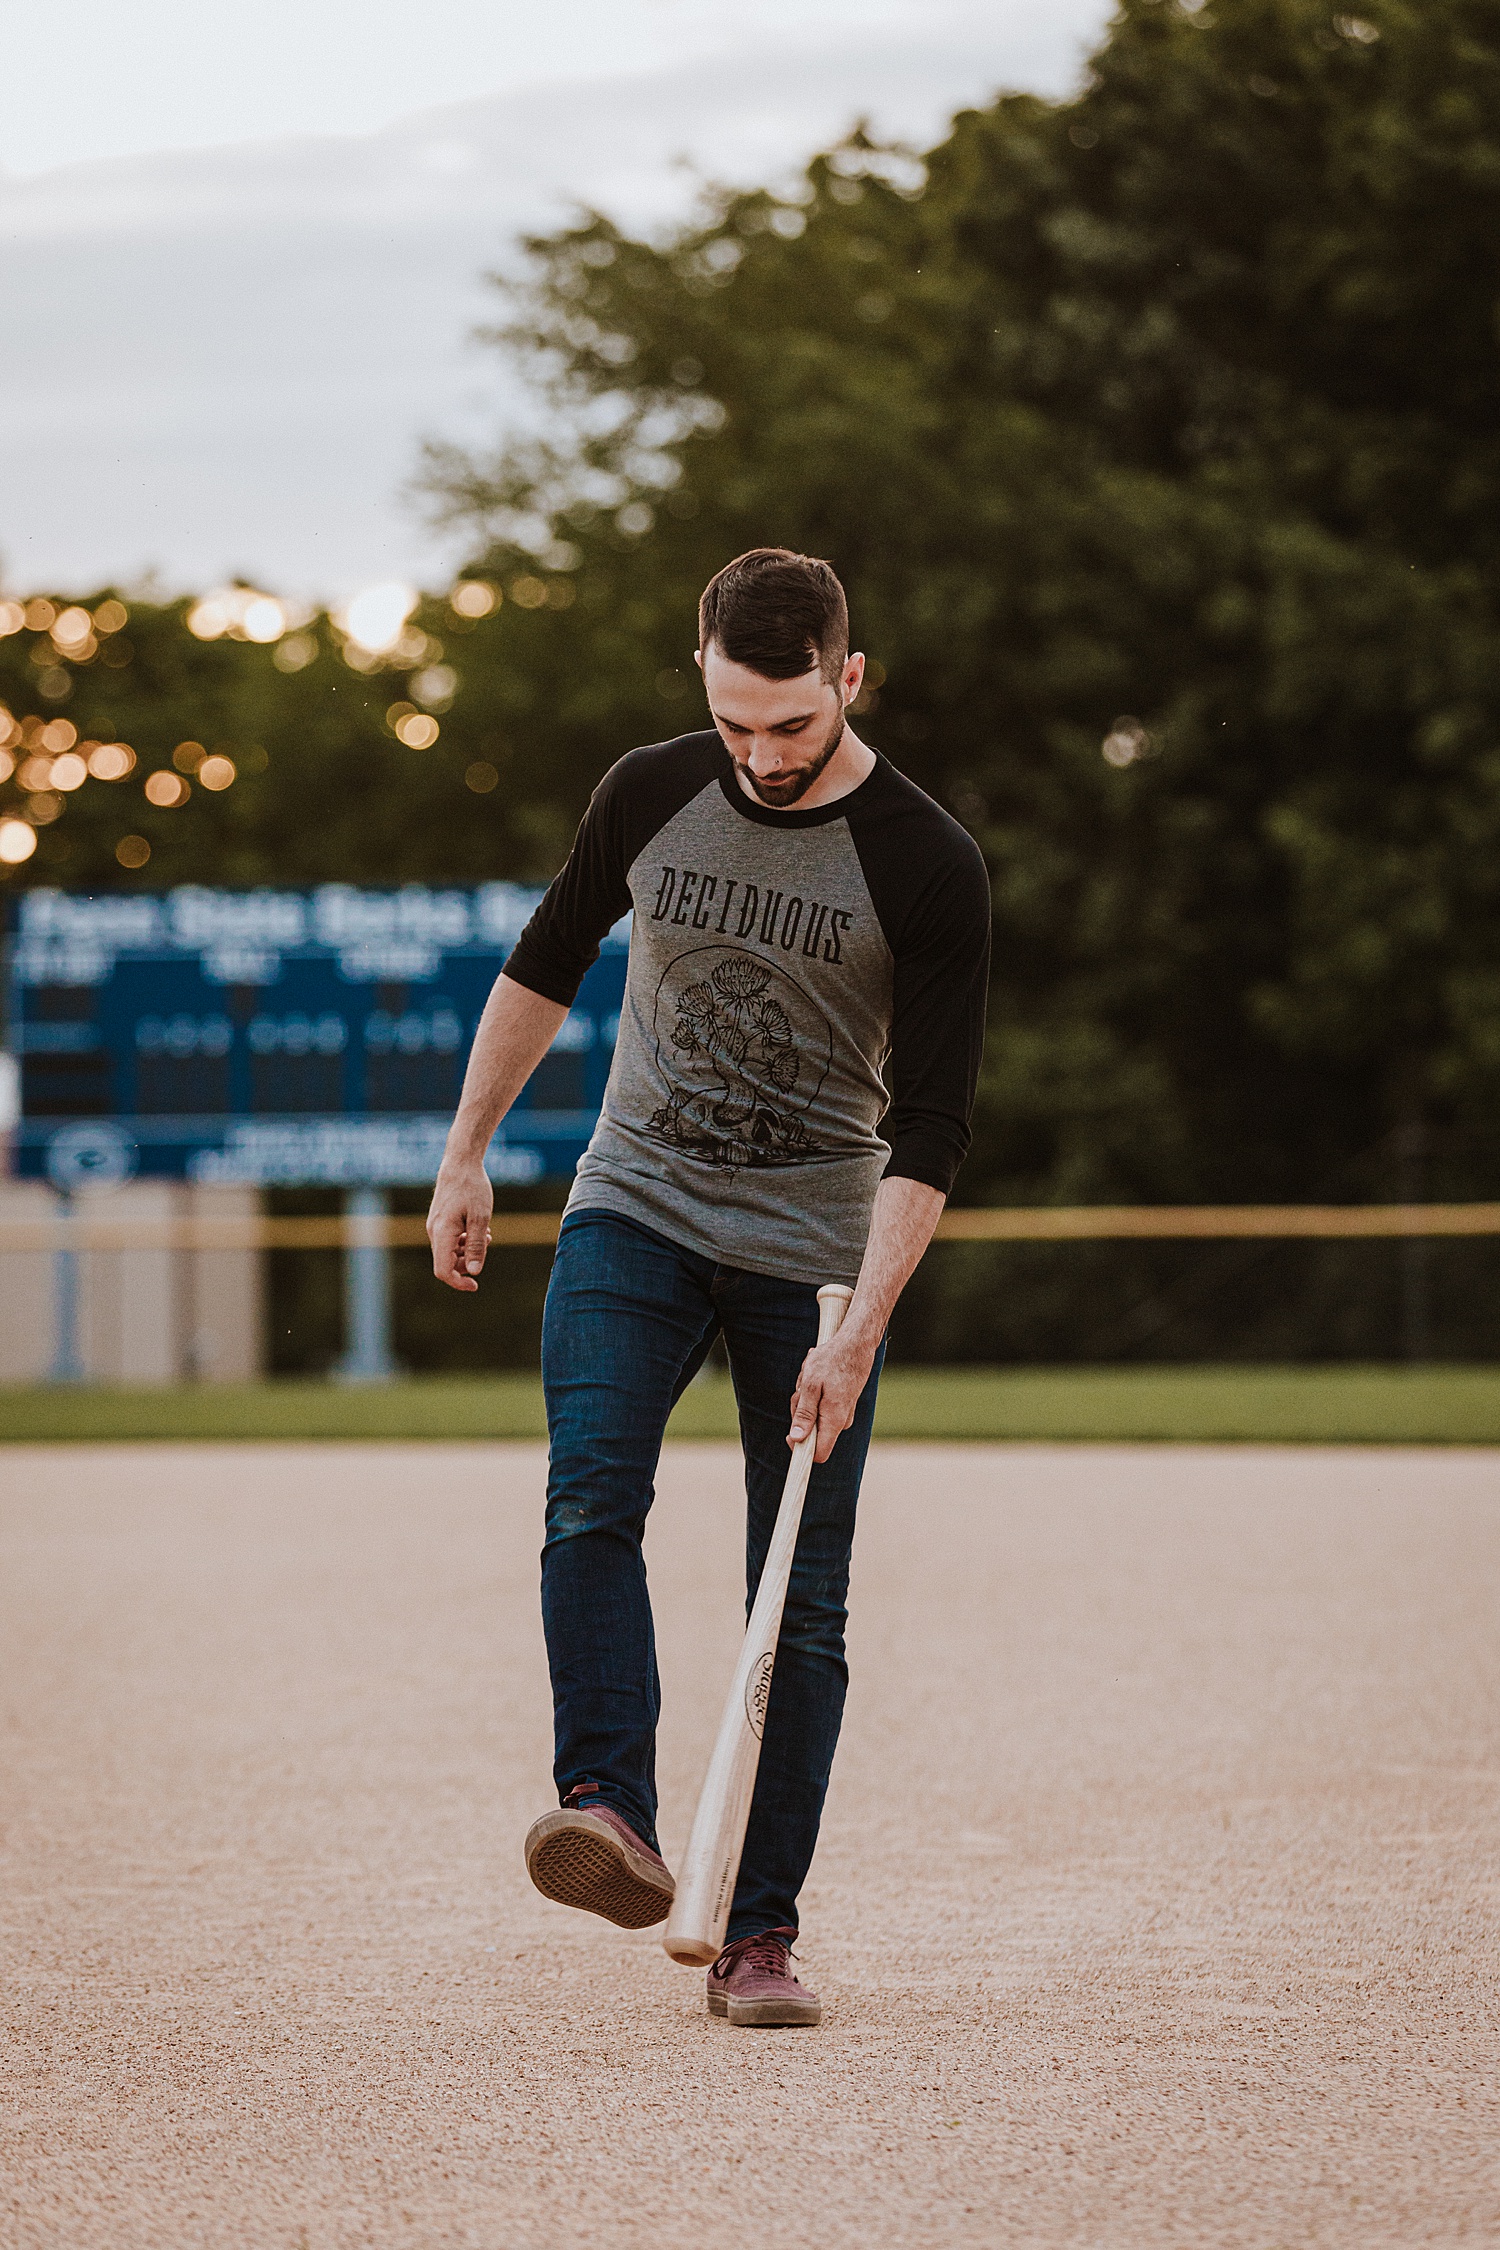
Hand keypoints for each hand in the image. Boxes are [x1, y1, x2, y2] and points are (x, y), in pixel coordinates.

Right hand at [427, 1161, 493, 1291]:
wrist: (460, 1164)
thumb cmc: (472, 1188)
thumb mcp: (481, 1218)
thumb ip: (476, 1246)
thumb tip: (474, 1272)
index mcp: (442, 1233)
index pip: (443, 1271)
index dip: (458, 1282)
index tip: (475, 1285)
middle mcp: (434, 1232)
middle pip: (447, 1263)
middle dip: (467, 1262)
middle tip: (486, 1243)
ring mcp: (435, 1226)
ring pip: (449, 1252)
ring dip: (468, 1250)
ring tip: (485, 1234)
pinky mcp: (439, 1220)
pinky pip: (449, 1240)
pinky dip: (464, 1241)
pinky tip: (478, 1229)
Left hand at [787, 1333, 875, 1463]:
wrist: (856, 1343)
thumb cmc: (832, 1360)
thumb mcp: (811, 1385)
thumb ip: (804, 1413)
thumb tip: (797, 1439)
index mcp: (834, 1420)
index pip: (818, 1454)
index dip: (800, 1448)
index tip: (789, 1434)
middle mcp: (841, 1421)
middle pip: (811, 1432)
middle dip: (799, 1412)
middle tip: (801, 1391)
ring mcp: (843, 1413)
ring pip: (814, 1416)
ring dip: (805, 1399)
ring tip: (811, 1378)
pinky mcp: (842, 1405)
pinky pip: (820, 1407)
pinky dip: (814, 1394)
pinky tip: (818, 1377)